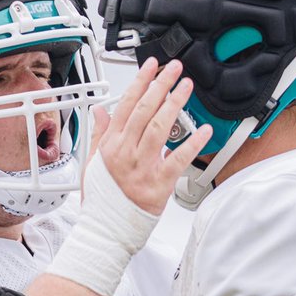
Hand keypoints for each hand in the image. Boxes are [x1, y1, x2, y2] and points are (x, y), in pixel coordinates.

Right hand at [90, 58, 211, 215]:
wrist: (106, 229)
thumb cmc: (102, 199)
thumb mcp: (92, 163)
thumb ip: (100, 134)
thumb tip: (101, 111)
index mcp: (111, 145)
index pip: (126, 105)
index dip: (140, 82)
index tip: (151, 66)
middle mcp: (126, 152)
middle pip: (145, 110)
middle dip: (161, 85)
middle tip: (174, 69)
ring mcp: (142, 167)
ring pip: (160, 128)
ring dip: (175, 104)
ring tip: (186, 87)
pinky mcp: (159, 183)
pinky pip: (178, 159)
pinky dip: (192, 143)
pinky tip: (203, 129)